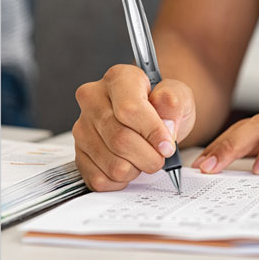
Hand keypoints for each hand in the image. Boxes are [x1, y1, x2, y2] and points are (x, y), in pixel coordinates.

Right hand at [73, 64, 194, 190]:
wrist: (153, 120)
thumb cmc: (163, 107)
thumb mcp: (179, 97)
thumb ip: (174, 103)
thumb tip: (165, 124)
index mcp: (118, 78)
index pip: (129, 109)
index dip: (152, 133)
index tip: (168, 146)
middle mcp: (93, 100)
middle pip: (120, 140)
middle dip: (149, 156)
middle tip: (160, 156)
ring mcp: (82, 127)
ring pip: (112, 164)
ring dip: (137, 169)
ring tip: (144, 157)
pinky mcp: (79, 153)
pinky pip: (100, 179)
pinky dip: (121, 181)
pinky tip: (130, 166)